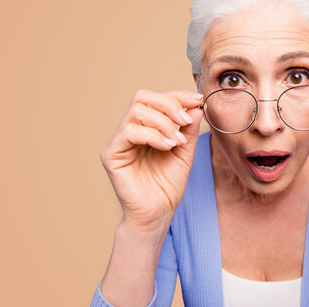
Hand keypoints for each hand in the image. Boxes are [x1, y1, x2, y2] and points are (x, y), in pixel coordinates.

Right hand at [99, 89, 203, 231]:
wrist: (158, 213)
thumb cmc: (168, 185)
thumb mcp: (185, 152)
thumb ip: (188, 130)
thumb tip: (195, 106)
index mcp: (146, 127)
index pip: (157, 100)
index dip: (177, 96)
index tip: (197, 100)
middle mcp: (130, 130)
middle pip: (142, 97)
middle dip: (168, 104)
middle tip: (185, 120)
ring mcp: (119, 141)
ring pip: (136, 111)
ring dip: (162, 122)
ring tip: (176, 141)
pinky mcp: (111, 154)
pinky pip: (129, 131)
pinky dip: (152, 135)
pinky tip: (167, 146)